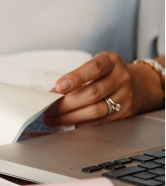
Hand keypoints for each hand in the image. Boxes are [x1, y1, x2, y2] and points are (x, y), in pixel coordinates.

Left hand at [44, 52, 163, 127]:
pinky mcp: (124, 113)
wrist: (137, 85)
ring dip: (70, 117)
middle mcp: (121, 78)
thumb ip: (74, 78)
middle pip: (92, 93)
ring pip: (95, 110)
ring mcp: (125, 97)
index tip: (59, 86)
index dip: (75, 78)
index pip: (94, 69)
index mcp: (111, 61)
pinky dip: (80, 124)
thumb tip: (51, 95)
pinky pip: (99, 121)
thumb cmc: (107, 75)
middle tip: (48, 109)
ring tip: (53, 119)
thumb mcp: (94, 68)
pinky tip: (67, 123)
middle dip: (66, 103)